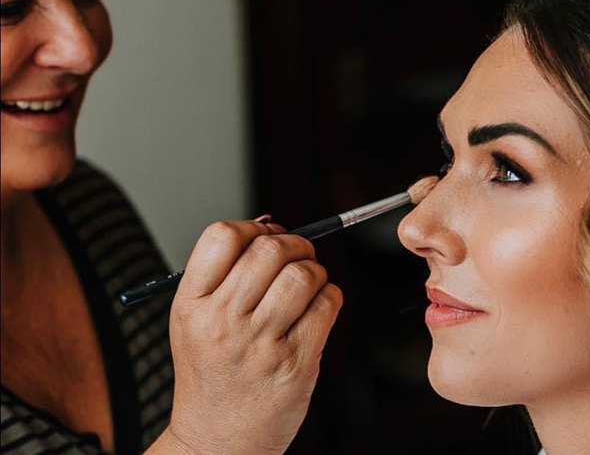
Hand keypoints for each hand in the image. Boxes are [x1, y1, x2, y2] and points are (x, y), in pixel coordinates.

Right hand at [164, 219, 341, 454]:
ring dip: (315, 271)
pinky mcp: (295, 363)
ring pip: (303, 275)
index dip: (252, 228)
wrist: (218, 442)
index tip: (264, 238)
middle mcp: (222, 322)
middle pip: (269, 250)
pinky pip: (327, 305)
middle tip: (298, 256)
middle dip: (294, 244)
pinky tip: (317, 309)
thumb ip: (225, 274)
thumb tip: (269, 224)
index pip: (221, 236)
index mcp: (191, 305)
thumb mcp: (196, 322)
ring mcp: (259, 344)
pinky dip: (330, 297)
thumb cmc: (213, 375)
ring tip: (308, 285)